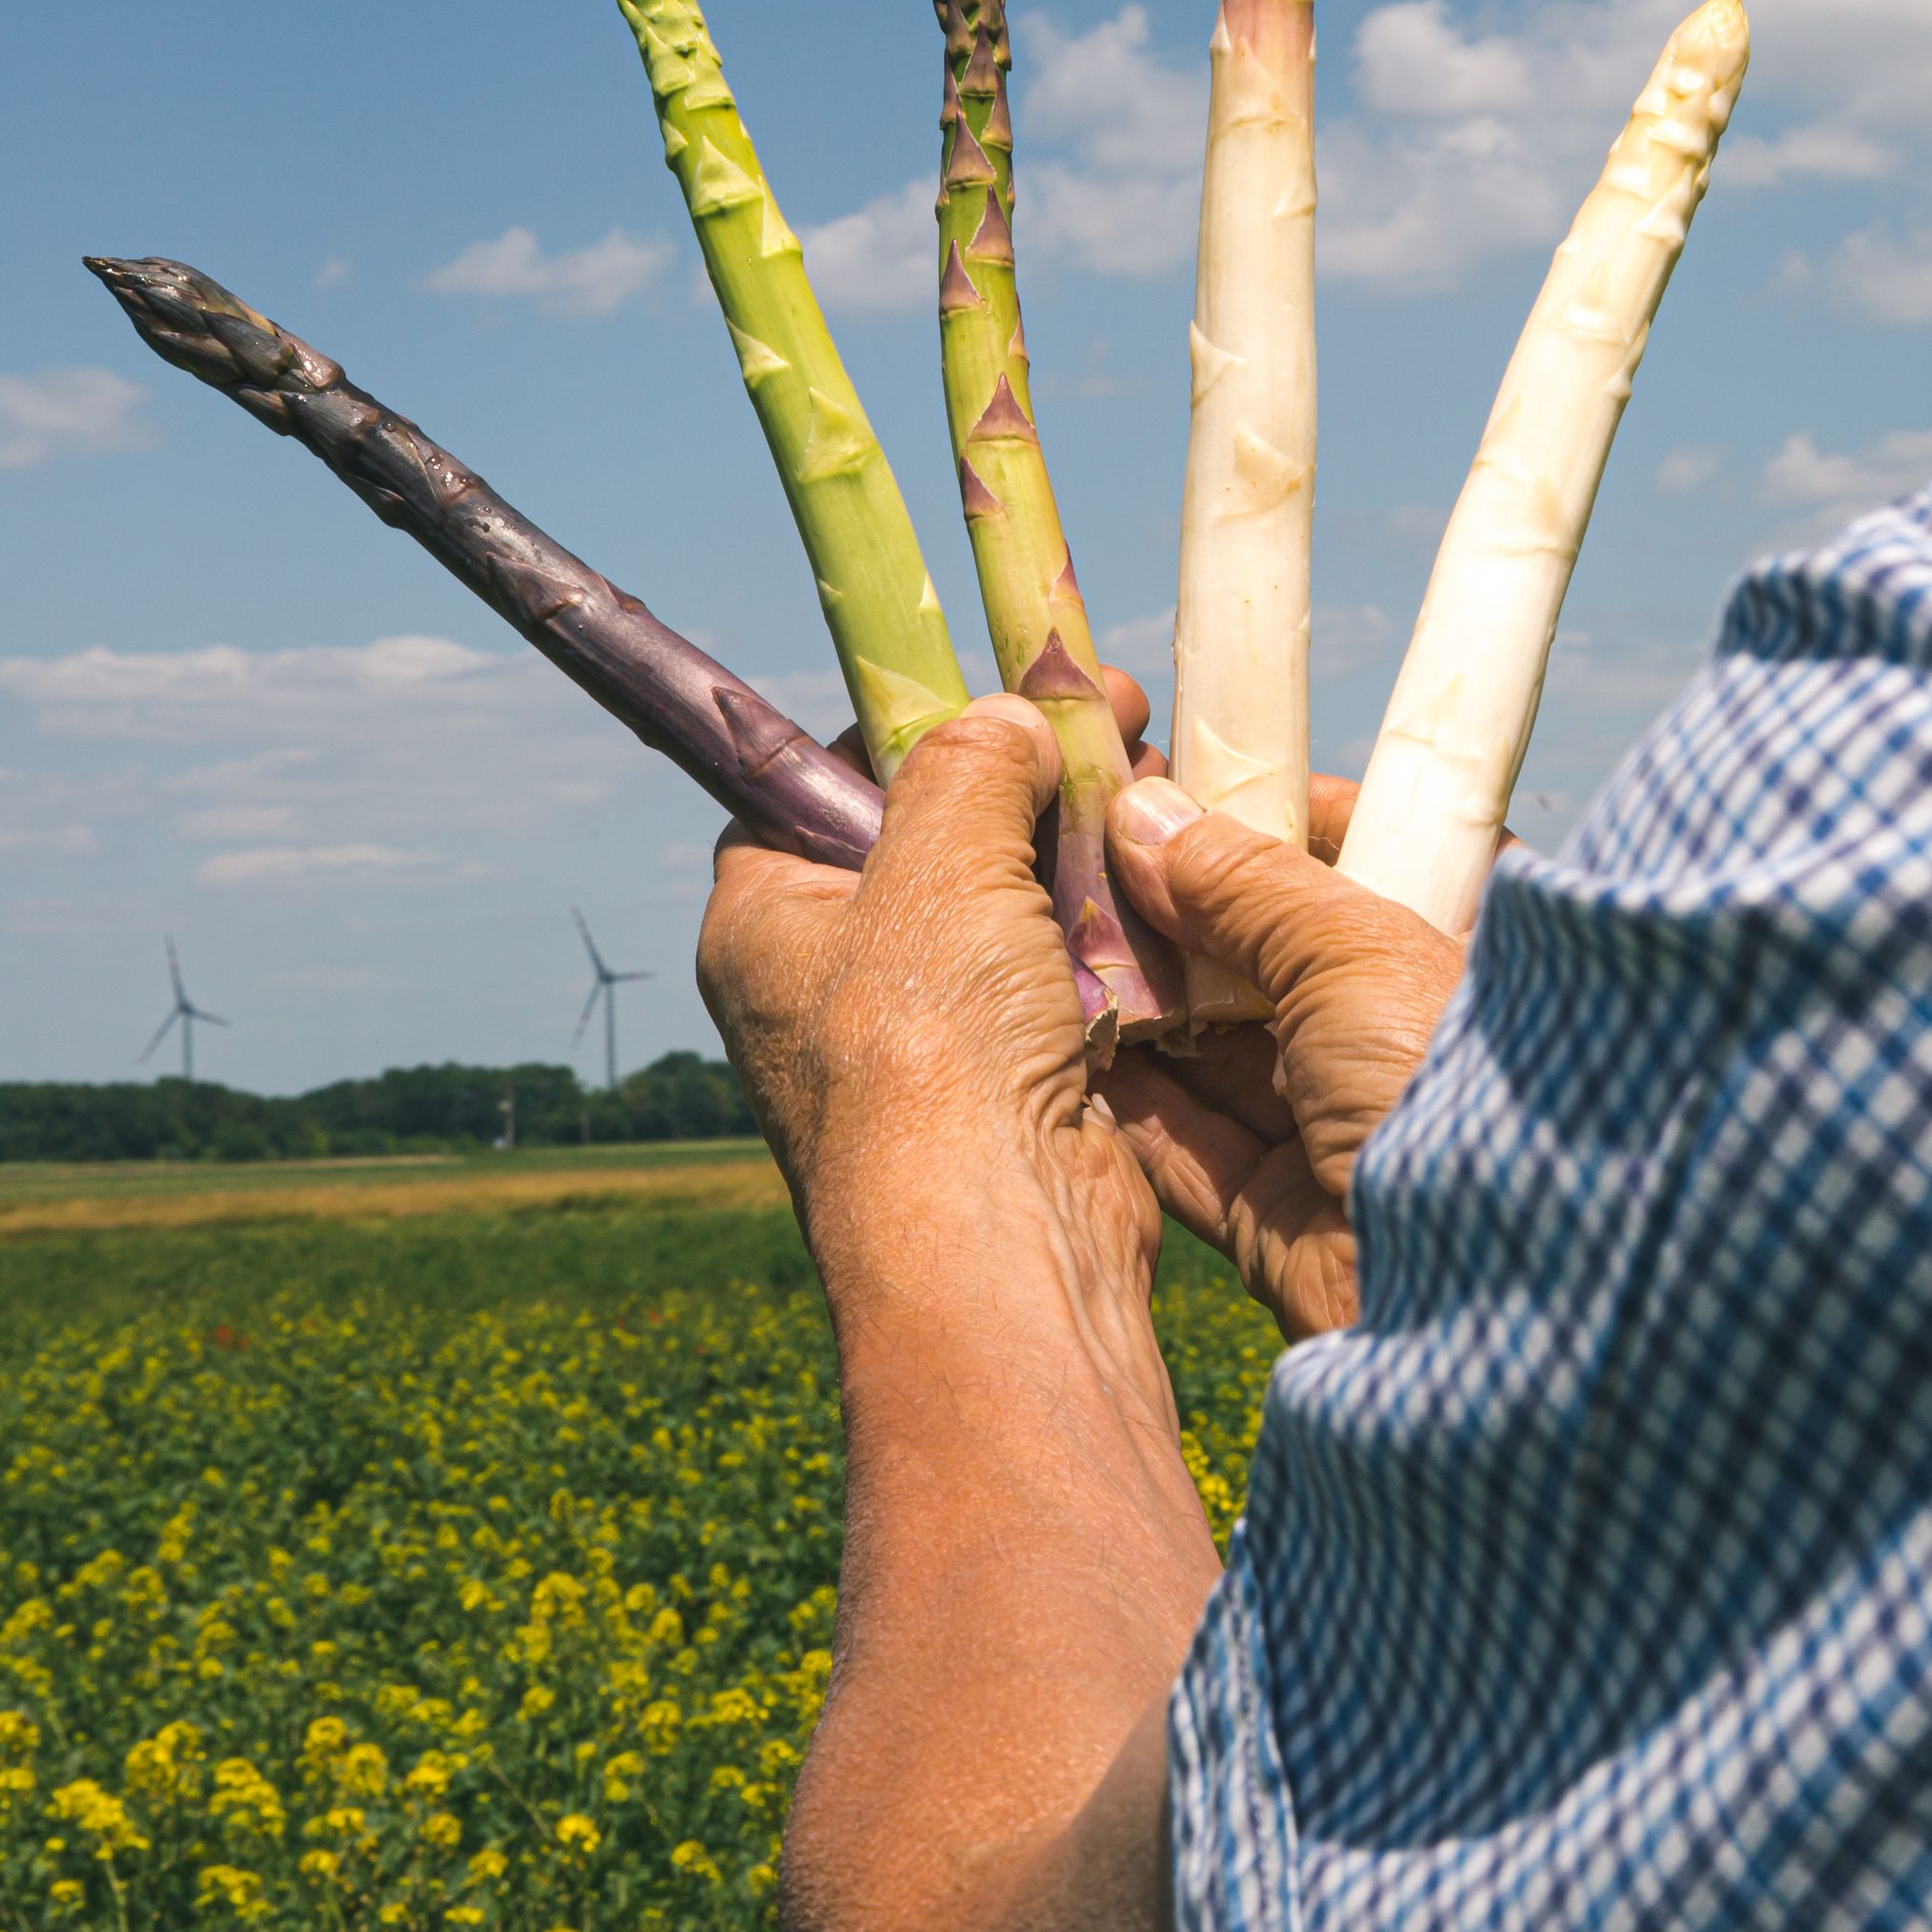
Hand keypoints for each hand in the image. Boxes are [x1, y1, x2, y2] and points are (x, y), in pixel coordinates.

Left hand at [699, 695, 1163, 1372]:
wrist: (998, 1246)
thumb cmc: (929, 1051)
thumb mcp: (940, 865)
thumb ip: (968, 769)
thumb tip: (1007, 722)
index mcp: (764, 922)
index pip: (813, 786)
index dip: (901, 728)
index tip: (989, 684)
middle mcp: (828, 985)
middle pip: (929, 842)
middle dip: (1021, 781)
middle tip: (1110, 719)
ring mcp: (925, 1045)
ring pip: (1007, 910)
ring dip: (1079, 851)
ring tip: (1153, 779)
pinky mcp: (1012, 1087)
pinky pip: (1062, 981)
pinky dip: (1112, 934)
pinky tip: (1167, 882)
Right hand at [1101, 776, 1466, 1340]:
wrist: (1480, 1291)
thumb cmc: (1442, 1073)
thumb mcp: (1351, 943)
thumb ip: (1244, 880)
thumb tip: (1144, 815)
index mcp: (1463, 954)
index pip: (1368, 858)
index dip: (1277, 819)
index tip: (1183, 788)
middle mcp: (1407, 1042)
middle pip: (1274, 961)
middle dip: (1180, 919)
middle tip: (1084, 859)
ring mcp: (1346, 1137)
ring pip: (1222, 1053)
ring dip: (1142, 1005)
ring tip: (1050, 937)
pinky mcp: (1286, 1223)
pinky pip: (1191, 1149)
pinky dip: (1131, 1102)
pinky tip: (1062, 1043)